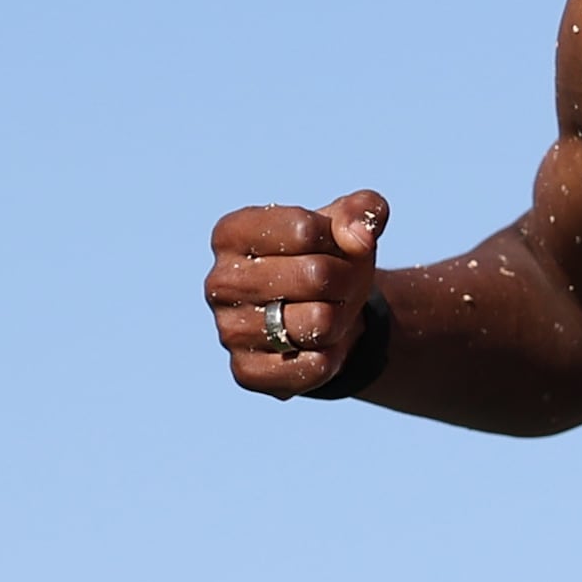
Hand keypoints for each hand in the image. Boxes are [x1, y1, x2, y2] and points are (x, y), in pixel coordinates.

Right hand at [209, 191, 386, 395]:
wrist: (326, 316)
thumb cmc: (329, 259)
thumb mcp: (348, 225)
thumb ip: (362, 210)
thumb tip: (359, 238)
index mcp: (232, 233)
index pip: (304, 229)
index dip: (340, 241)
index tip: (333, 249)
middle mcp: (220, 282)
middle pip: (317, 275)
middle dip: (346, 281)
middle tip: (339, 287)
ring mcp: (228, 330)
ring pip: (318, 322)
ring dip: (339, 320)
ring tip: (325, 314)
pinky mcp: (246, 372)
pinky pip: (310, 367)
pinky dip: (330, 358)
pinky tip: (319, 348)